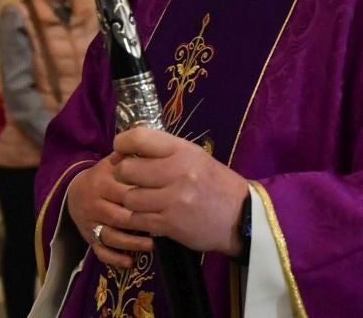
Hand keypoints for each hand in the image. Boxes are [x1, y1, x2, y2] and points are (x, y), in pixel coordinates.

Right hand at [66, 155, 154, 268]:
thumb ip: (129, 158)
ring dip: (133, 243)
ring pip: (111, 237)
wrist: (74, 191)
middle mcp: (94, 203)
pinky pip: (99, 251)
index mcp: (102, 182)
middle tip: (164, 227)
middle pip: (119, 217)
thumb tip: (153, 150)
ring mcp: (90, 223)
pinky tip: (130, 262)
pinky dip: (114, 258)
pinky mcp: (88, 238)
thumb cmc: (103, 175)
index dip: (145, 199)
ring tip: (153, 245)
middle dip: (141, 223)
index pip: (125, 192)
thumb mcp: (112, 162)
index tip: (165, 201)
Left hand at [114, 127, 248, 253]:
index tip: (121, 150)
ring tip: (142, 200)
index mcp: (184, 151)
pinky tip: (147, 215)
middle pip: (127, 169)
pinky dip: (137, 218)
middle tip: (130, 179)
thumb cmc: (215, 183)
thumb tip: (128, 150)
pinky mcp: (170, 224)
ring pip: (129, 197)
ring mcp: (174, 199)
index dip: (122, 143)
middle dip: (122, 175)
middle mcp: (178, 172)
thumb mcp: (196, 158)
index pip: (139, 138)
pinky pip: (137, 219)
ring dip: (131, 200)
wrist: (241, 216)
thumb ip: (165, 152)